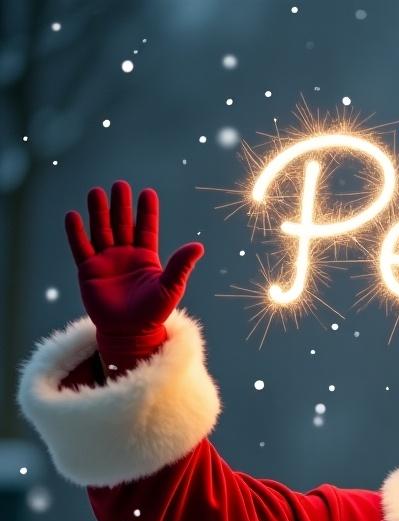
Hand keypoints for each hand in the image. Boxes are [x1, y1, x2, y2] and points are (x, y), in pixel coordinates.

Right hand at [65, 181, 203, 359]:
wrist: (130, 332)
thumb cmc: (153, 313)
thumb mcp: (170, 287)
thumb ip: (181, 266)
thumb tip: (198, 246)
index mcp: (146, 257)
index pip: (146, 228)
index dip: (147, 212)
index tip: (147, 193)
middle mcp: (124, 255)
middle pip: (121, 224)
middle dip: (120, 205)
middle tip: (120, 185)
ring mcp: (105, 261)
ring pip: (101, 230)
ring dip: (98, 212)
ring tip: (96, 192)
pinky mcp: (88, 270)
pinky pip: (81, 247)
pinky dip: (76, 233)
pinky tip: (73, 216)